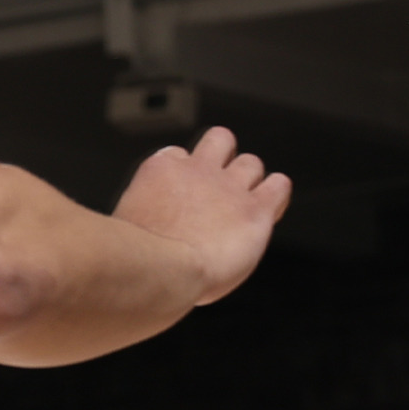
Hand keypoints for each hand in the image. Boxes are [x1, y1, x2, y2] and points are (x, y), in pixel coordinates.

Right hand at [114, 126, 291, 305]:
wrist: (161, 269)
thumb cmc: (139, 261)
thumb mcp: (129, 226)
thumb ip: (146, 221)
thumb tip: (149, 238)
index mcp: (162, 170)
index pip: (180, 156)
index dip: (187, 175)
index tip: (188, 199)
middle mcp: (198, 171)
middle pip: (220, 140)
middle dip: (224, 156)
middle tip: (223, 186)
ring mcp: (229, 188)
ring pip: (251, 162)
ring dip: (252, 180)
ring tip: (247, 204)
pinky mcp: (256, 210)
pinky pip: (279, 186)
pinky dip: (278, 193)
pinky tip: (273, 207)